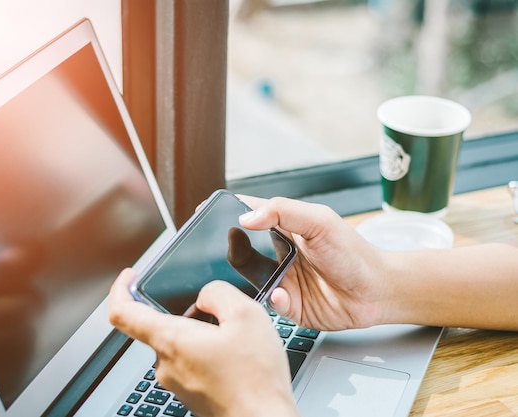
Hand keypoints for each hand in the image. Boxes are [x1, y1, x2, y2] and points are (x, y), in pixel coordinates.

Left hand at [109, 269, 300, 416]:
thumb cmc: (256, 381)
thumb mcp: (247, 316)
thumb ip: (218, 293)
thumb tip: (205, 295)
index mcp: (171, 341)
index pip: (122, 313)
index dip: (121, 289)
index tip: (129, 276)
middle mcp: (167, 364)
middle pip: (159, 326)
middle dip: (186, 312)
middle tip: (220, 312)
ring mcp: (178, 382)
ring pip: (179, 345)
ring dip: (200, 334)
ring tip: (234, 338)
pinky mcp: (192, 394)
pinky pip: (191, 363)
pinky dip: (208, 353)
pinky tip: (235, 357)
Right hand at [238, 196, 387, 329]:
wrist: (377, 291)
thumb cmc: (354, 253)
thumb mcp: (319, 222)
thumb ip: (283, 212)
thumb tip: (247, 217)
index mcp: (285, 227)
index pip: (250, 214)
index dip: (230, 211)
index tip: (211, 210)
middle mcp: (279, 252)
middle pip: (242, 247)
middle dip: (231, 248)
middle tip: (229, 246)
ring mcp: (282, 279)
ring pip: (250, 278)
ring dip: (249, 277)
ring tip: (262, 275)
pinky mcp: (289, 305)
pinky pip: (269, 303)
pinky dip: (273, 299)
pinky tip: (283, 295)